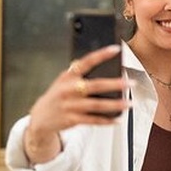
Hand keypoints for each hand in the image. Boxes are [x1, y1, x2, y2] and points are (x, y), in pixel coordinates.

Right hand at [23, 45, 129, 164]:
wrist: (40, 117)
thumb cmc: (58, 95)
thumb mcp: (64, 80)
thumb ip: (80, 75)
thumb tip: (107, 72)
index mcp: (68, 75)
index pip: (86, 61)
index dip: (101, 54)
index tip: (116, 49)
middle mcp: (69, 90)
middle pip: (95, 85)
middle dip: (115, 84)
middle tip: (131, 83)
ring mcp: (70, 106)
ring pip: (96, 105)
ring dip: (115, 105)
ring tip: (129, 103)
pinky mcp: (72, 120)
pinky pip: (93, 120)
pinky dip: (106, 120)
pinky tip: (117, 119)